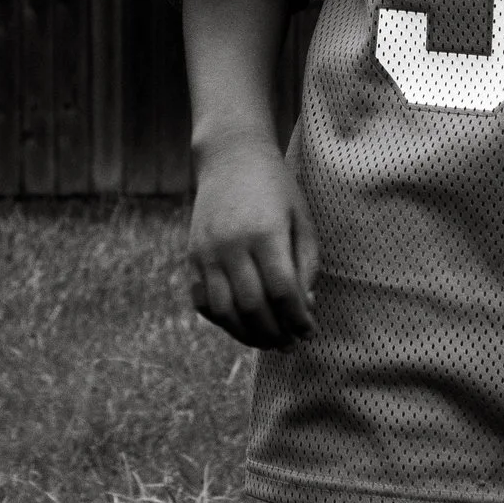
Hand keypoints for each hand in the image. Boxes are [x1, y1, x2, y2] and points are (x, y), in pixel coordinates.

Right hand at [187, 131, 319, 347]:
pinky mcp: (193, 256)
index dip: (298, 320)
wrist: (231, 157)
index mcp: (265, 233)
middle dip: (275, 334)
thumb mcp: (302, 219)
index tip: (310, 333)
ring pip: (224, 311)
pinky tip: (240, 324)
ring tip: (267, 341)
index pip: (283, 291)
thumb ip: (306, 264)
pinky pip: (203, 301)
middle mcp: (232, 244)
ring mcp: (208, 251)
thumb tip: (305, 308)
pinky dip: (221, 321)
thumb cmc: (276, 189)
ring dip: (247, 335)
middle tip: (290, 345)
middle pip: (253, 307)